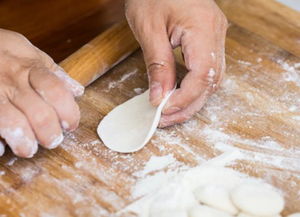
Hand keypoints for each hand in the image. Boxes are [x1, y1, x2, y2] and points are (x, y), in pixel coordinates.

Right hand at [0, 29, 83, 157]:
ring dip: (24, 142)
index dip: (68, 112)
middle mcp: (13, 82)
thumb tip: (78, 91)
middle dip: (50, 133)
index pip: (56, 91)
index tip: (70, 124)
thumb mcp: (32, 55)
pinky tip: (2, 146)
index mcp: (31, 68)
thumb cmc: (5, 52)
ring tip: (28, 149)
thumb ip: (55, 74)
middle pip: (39, 114)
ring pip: (12, 123)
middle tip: (52, 140)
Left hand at [125, 0, 227, 126]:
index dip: (184, 98)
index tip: (163, 110)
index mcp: (203, 28)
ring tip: (170, 111)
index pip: (202, 74)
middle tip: (165, 119)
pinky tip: (179, 94)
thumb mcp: (149, 29)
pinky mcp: (209, 39)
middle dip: (188, 105)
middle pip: (211, 81)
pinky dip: (193, 86)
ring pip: (212, 79)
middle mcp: (216, 34)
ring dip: (192, 99)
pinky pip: (207, 70)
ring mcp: (215, 36)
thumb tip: (159, 97)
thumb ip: (158, 65)